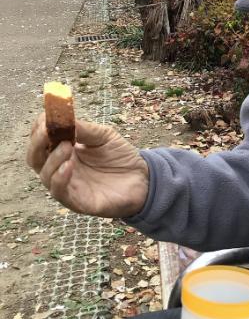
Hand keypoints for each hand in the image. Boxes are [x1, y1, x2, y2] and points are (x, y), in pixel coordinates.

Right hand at [26, 113, 148, 217]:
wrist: (143, 178)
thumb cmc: (121, 156)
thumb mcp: (104, 136)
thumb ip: (84, 129)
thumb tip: (64, 119)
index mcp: (64, 151)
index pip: (41, 141)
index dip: (38, 129)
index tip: (45, 116)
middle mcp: (60, 168)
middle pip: (35, 159)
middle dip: (37, 143)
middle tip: (47, 130)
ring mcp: (67, 186)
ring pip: (45, 175)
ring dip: (52, 159)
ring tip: (67, 146)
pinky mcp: (76, 202)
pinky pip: (59, 192)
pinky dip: (60, 178)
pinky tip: (69, 165)